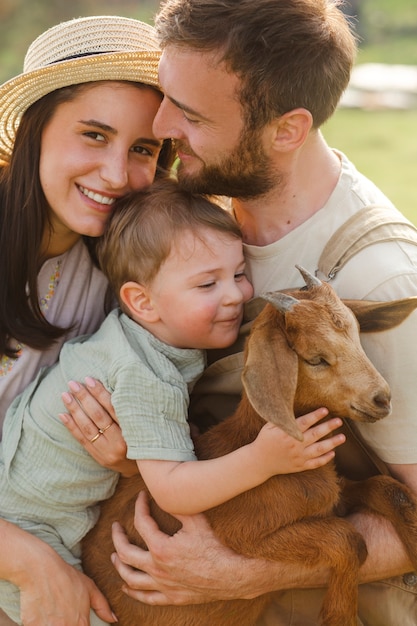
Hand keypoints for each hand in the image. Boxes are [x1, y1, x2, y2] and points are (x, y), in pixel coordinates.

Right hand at [13, 535, 115, 625]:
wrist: (40, 569)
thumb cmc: (65, 577)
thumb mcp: (89, 587)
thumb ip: (103, 606)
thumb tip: (113, 619)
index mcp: (80, 622)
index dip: (78, 624)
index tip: (74, 617)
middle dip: (65, 622)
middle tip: (61, 611)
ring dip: (52, 622)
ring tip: (52, 610)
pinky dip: (39, 622)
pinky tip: (41, 611)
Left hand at [60, 378, 136, 476]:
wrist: (147, 467)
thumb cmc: (144, 438)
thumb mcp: (143, 423)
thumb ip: (129, 409)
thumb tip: (115, 385)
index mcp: (132, 430)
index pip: (113, 407)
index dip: (100, 393)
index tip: (89, 379)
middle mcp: (119, 442)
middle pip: (98, 416)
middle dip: (84, 398)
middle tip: (72, 384)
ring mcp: (108, 452)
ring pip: (88, 428)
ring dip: (75, 410)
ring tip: (65, 396)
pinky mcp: (100, 457)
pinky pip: (83, 440)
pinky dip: (72, 427)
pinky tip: (63, 415)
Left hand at [111, 491, 271, 605]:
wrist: (233, 574)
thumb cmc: (217, 546)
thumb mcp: (197, 520)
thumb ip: (177, 507)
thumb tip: (165, 494)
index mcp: (161, 547)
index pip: (141, 522)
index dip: (139, 506)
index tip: (141, 497)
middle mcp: (157, 568)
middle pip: (126, 553)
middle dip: (118, 537)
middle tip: (116, 527)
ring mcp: (163, 585)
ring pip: (130, 578)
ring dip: (119, 566)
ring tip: (114, 556)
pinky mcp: (171, 597)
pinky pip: (146, 598)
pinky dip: (132, 593)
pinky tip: (126, 587)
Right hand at [253, 408, 344, 475]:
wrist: (259, 462)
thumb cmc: (264, 440)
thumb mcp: (269, 426)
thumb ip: (282, 418)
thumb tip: (291, 406)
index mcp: (287, 433)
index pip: (305, 422)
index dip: (316, 416)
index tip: (325, 410)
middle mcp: (295, 445)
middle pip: (315, 434)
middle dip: (328, 427)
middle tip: (339, 421)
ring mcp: (299, 457)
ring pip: (319, 449)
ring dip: (332, 443)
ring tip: (342, 437)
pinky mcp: (300, 466)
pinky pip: (316, 463)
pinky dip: (325, 459)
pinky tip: (333, 453)